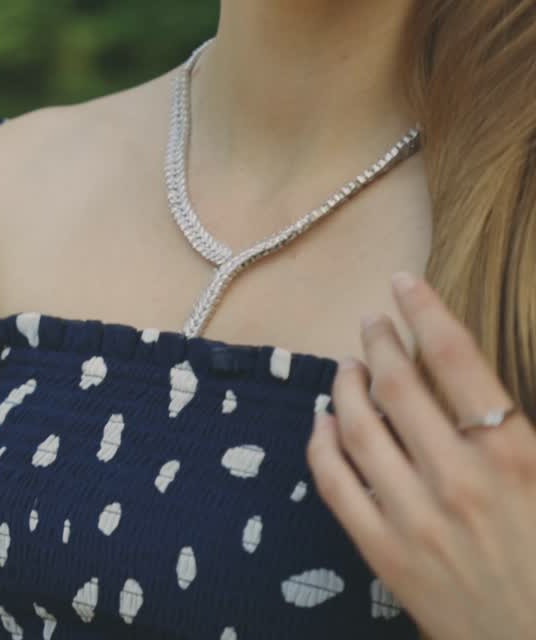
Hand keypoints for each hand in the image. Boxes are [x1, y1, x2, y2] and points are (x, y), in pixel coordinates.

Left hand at [306, 271, 535, 639]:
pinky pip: (335, 485)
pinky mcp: (383, 552)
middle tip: (370, 323)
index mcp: (516, 456)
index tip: (403, 283)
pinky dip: (321, 445)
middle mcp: (460, 479)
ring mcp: (415, 517)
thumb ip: (519, 429)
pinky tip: (320, 422)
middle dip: (378, 342)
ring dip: (346, 387)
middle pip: (398, 386)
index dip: (425, 311)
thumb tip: (480, 384)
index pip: (458, 360)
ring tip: (346, 366)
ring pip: (358, 428)